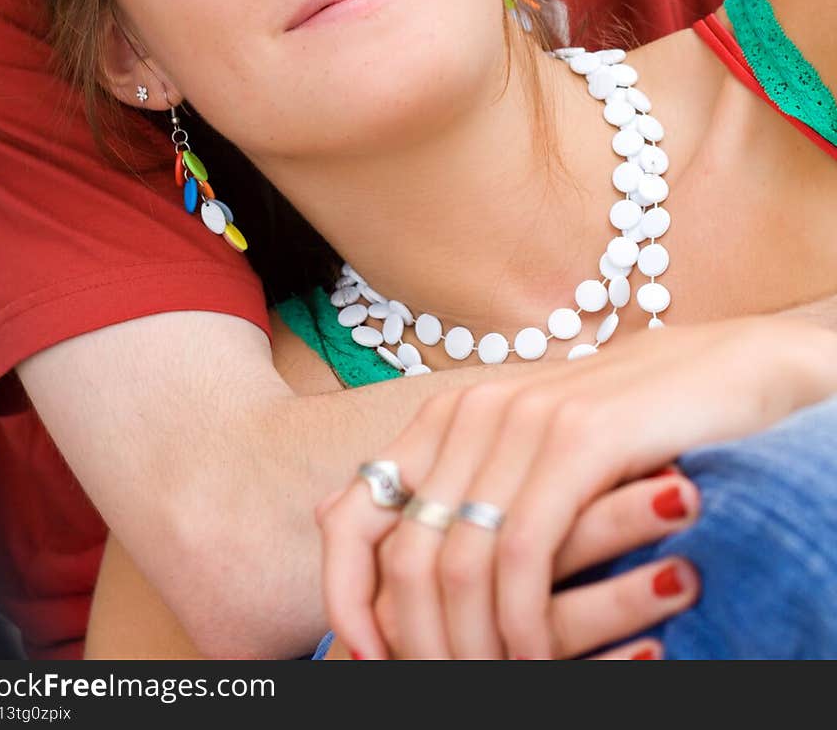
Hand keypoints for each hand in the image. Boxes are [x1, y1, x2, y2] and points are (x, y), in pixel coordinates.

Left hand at [320, 316, 836, 657]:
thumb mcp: (528, 459)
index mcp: (445, 417)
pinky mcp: (578, 440)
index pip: (351, 513)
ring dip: (473, 645)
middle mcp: (471, 412)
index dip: (346, 596)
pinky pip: (524, 556)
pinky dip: (522, 624)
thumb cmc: (621, 430)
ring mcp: (523, 421)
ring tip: (499, 685)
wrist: (714, 371)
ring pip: (459, 564)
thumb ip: (465, 493)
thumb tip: (383, 565)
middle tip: (444, 689)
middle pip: (404, 555)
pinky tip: (536, 657)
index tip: (367, 657)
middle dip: (416, 642)